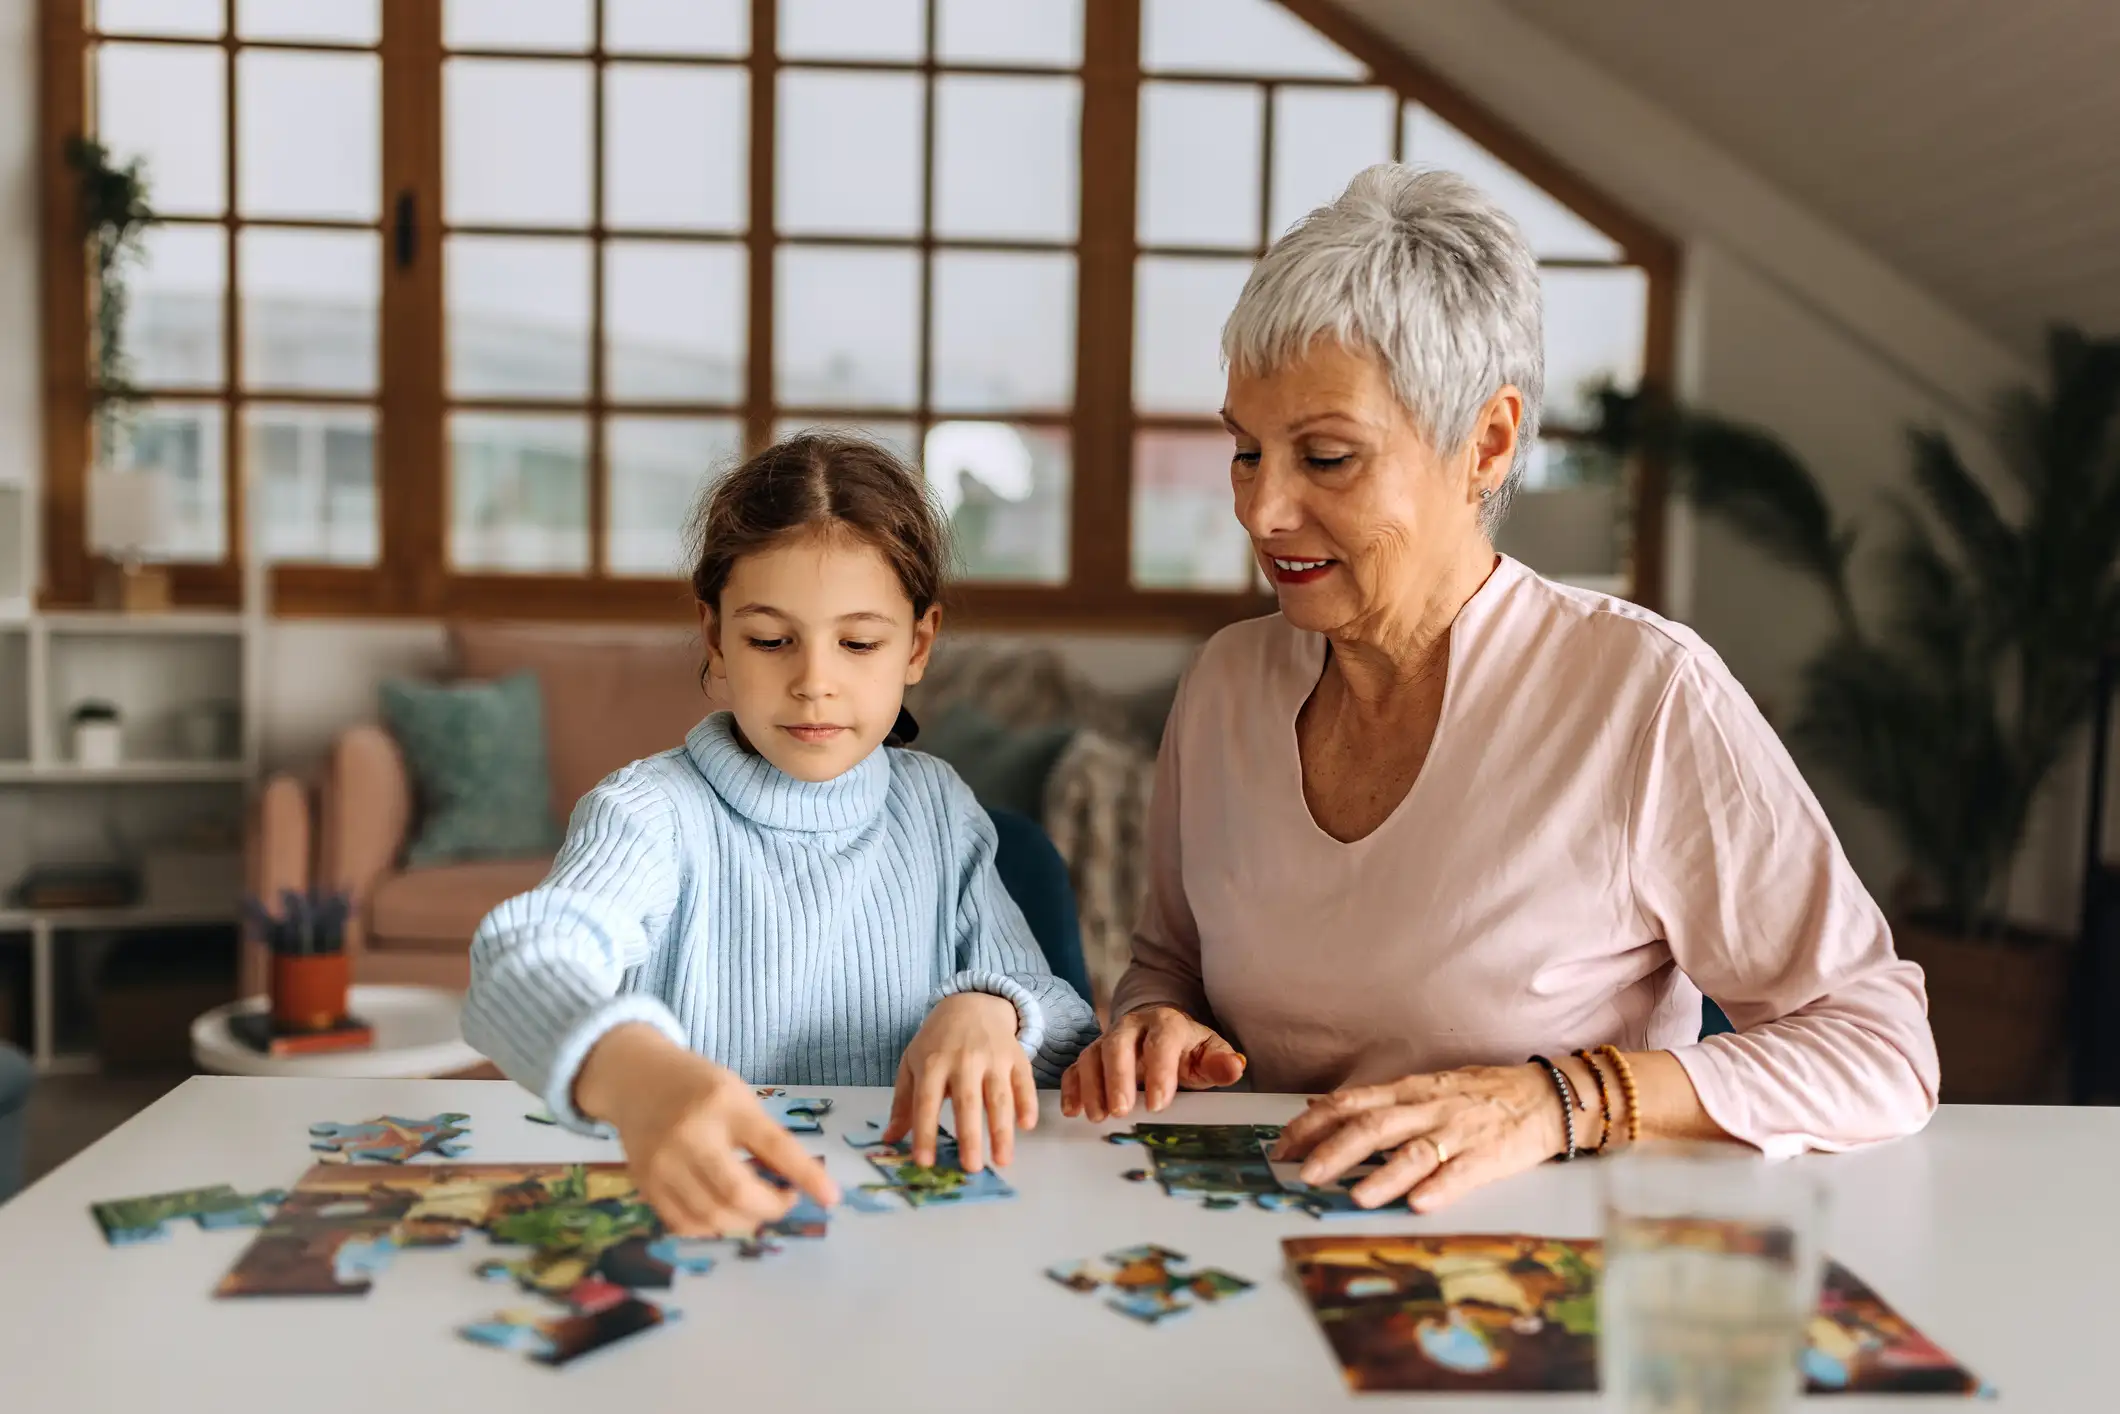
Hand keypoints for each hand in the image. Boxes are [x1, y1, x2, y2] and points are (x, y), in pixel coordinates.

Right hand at [577, 1023, 840, 1236]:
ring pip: (711, 1216)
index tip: (831, 1198)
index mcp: (724, 1104)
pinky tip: (725, 1214)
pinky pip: (684, 1223)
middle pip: (736, 1192)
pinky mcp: (645, 1184)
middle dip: (771, 1208)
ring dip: (745, 1221)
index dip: (806, 1175)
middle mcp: (690, 1134)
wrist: (635, 1079)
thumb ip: (764, 1137)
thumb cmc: (697, 1086)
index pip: (773, 1145)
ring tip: (756, 1205)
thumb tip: (797, 1183)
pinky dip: (713, 1227)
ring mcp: (663, 1163)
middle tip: (785, 1199)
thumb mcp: (737, 1096)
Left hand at [883, 992, 1035, 1172]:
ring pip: (999, 1096)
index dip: (924, 1133)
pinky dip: (1028, 1103)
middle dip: (970, 1137)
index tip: (925, 1162)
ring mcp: (992, 1057)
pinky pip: (1024, 1081)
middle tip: (972, 1168)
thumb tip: (889, 1139)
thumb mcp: (913, 1064)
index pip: (926, 1103)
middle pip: (967, 1102)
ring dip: (1002, 1130)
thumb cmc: (937, 1042)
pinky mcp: (1015, 1056)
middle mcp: (963, 1060)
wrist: (970, 1003)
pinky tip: (1027, 1125)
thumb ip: (903, 1103)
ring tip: (1003, 1160)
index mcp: (931, 1063)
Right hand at [1059, 1005, 1245, 1121]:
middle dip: (1117, 1078)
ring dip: (1092, 1086)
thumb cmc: (1187, 1050)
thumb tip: (1235, 1067)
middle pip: (1118, 1044)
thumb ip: (1221, 1062)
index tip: (1159, 1105)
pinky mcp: (1092, 1055)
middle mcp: (1132, 1027)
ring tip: (1099, 1117)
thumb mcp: (1209, 1053)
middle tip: (1121, 1111)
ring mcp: (1108, 1040)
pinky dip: (1071, 1087)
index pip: (1161, 1042)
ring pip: (1091, 1055)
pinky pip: (1074, 1067)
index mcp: (1166, 1024)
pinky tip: (1073, 1110)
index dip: (1159, 1071)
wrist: (1162, 1033)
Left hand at [1269, 1063, 1568, 1212]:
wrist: (1544, 1097)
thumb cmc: (1478, 1095)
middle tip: (1306, 1174)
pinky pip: (1461, 1172)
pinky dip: (1440, 1187)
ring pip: (1414, 1151)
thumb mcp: (1422, 1088)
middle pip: (1374, 1127)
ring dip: (1384, 1175)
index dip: (1314, 1124)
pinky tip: (1421, 1203)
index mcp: (1408, 1092)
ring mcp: (1457, 1132)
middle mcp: (1427, 1109)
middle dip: (1336, 1151)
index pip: (1350, 1104)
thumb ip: (1373, 1101)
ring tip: (1357, 1196)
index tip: (1283, 1146)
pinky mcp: (1488, 1156)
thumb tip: (1319, 1107)